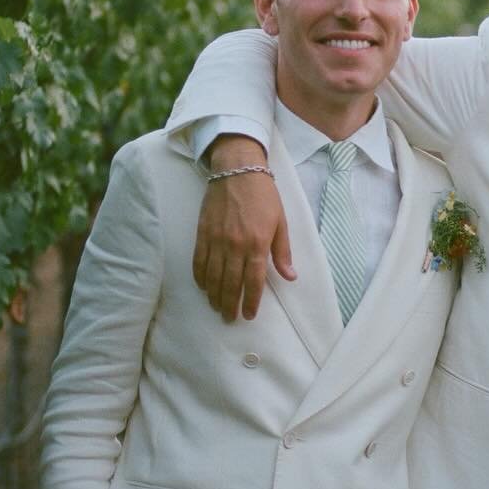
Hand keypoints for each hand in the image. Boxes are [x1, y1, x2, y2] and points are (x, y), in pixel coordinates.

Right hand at [193, 136, 295, 320]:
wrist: (237, 170)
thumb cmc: (264, 195)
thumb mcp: (281, 222)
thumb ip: (282, 252)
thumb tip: (290, 277)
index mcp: (257, 244)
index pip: (253, 281)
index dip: (250, 302)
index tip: (248, 315)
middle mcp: (235, 245)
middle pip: (230, 284)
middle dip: (229, 304)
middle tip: (230, 318)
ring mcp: (216, 240)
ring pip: (212, 276)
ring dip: (214, 295)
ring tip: (216, 307)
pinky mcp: (202, 233)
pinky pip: (199, 261)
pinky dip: (200, 277)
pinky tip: (203, 287)